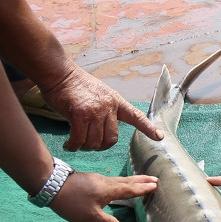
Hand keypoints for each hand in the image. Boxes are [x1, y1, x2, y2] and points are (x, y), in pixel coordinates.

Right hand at [41, 66, 164, 151]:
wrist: (61, 74)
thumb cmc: (77, 86)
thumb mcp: (100, 94)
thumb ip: (106, 110)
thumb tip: (105, 128)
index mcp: (116, 102)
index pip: (136, 116)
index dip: (148, 128)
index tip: (159, 137)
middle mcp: (108, 107)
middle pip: (111, 139)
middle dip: (101, 147)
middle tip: (90, 145)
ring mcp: (94, 111)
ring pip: (95, 142)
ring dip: (85, 147)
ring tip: (77, 143)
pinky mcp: (79, 114)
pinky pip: (79, 140)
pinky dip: (73, 146)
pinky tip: (69, 145)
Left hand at [48, 170, 157, 221]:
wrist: (52, 184)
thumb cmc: (72, 202)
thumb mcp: (90, 217)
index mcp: (110, 190)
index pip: (130, 189)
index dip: (143, 189)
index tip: (155, 185)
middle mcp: (106, 182)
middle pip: (127, 181)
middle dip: (141, 180)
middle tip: (154, 178)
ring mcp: (97, 180)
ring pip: (119, 179)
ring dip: (132, 180)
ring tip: (140, 180)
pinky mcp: (90, 180)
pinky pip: (112, 180)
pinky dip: (121, 181)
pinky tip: (116, 184)